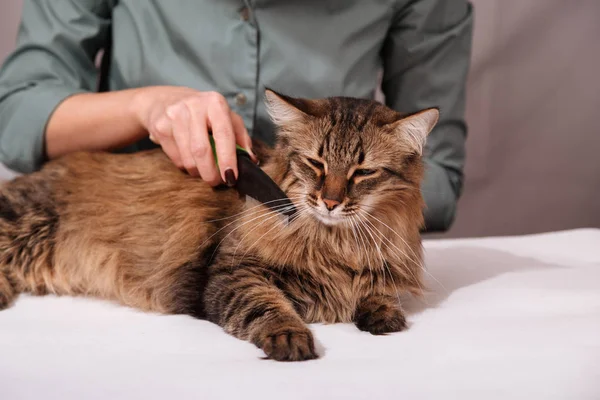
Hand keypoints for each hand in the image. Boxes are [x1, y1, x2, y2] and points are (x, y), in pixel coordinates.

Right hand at [132, 86, 256, 185]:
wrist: (166, 100)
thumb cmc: (204, 113)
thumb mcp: (226, 117)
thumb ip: (240, 137)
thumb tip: (251, 160)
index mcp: (215, 103)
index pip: (224, 134)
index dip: (228, 158)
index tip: (230, 177)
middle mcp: (194, 106)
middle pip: (202, 150)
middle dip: (211, 172)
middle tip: (216, 181)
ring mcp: (174, 115)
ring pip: (188, 158)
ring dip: (198, 171)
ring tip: (203, 169)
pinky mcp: (160, 127)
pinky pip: (176, 158)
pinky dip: (185, 166)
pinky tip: (189, 158)